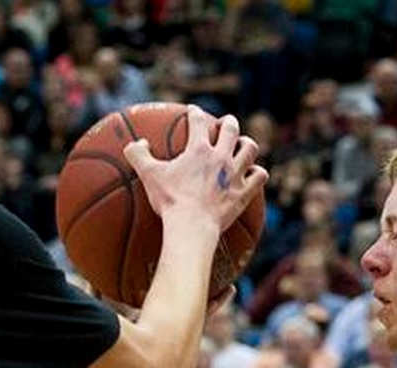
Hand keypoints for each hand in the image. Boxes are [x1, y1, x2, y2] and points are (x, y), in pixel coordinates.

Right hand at [124, 106, 267, 234]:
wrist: (192, 226)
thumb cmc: (170, 201)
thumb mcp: (148, 175)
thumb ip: (138, 155)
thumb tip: (137, 144)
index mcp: (198, 149)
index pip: (198, 120)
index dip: (195, 113)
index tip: (193, 112)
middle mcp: (221, 157)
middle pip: (231, 128)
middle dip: (228, 122)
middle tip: (224, 124)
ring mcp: (235, 174)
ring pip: (250, 148)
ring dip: (246, 144)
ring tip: (242, 145)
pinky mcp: (244, 193)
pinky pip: (260, 176)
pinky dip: (257, 173)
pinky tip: (253, 174)